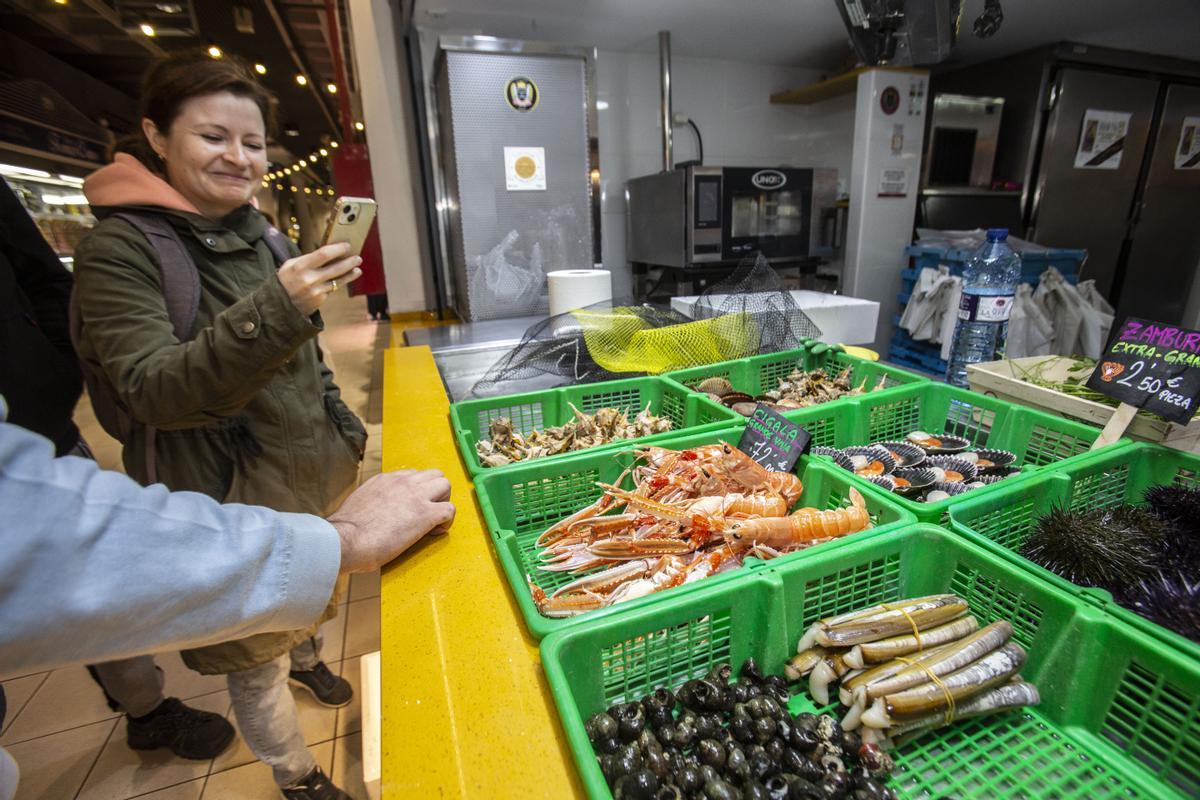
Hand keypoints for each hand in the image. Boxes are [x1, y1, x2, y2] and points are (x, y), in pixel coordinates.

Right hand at [277, 242, 362, 315]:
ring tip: (358, 269)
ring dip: (350, 274)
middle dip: (349, 262)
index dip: (338, 249)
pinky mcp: (319, 300)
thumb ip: (308, 259)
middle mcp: (309, 279)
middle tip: (358, 258)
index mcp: (300, 266)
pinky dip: (338, 283)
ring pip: (338, 281)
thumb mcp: (291, 265)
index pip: (323, 254)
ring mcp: (315, 291)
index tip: (347, 246)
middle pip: (335, 268)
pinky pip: (332, 289)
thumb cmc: (285, 280)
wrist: (277, 304)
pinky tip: (345, 278)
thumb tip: (329, 252)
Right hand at [328, 469, 453, 573]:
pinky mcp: (425, 514)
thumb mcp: (359, 504)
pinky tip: (433, 533)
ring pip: (445, 485)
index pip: (412, 475)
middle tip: (427, 512)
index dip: (416, 492)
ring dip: (443, 502)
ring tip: (433, 521)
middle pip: (433, 475)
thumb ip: (371, 502)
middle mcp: (402, 482)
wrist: (344, 540)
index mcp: (385, 480)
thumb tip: (373, 514)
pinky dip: (446, 522)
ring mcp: (416, 496)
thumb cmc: (345, 531)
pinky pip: (450, 510)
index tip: (410, 508)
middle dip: (435, 492)